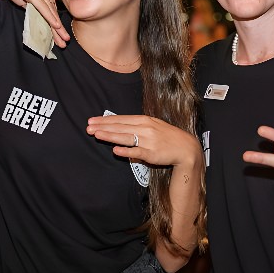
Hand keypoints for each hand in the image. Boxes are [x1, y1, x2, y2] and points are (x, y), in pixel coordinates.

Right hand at [0, 0, 69, 46]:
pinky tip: (56, 26)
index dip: (56, 24)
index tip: (60, 36)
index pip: (52, 10)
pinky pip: (44, 8)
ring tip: (63, 40)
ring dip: (57, 29)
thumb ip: (30, 6)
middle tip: (65, 42)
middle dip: (60, 30)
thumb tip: (34, 15)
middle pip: (54, 13)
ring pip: (51, 13)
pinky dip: (51, 18)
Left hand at [87, 115, 201, 168]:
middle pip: (120, 127)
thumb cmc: (167, 137)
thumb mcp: (153, 125)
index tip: (92, 121)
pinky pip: (137, 152)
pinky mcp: (152, 153)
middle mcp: (145, 128)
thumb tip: (120, 127)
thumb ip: (137, 126)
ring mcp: (148, 140)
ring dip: (110, 136)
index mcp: (144, 120)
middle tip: (88, 128)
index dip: (105, 120)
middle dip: (103, 127)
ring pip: (125, 137)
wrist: (185, 148)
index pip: (121, 119)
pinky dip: (126, 151)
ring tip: (97, 135)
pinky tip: (116, 151)